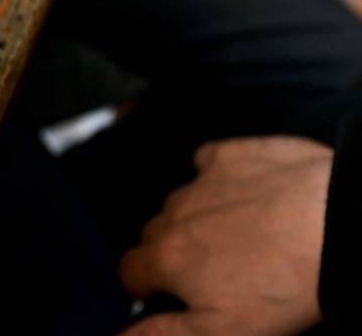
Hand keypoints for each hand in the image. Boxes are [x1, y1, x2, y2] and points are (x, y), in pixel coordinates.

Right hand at [119, 137, 331, 334]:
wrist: (340, 223)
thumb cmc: (285, 285)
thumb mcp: (223, 331)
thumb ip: (162, 335)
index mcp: (165, 256)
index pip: (130, 271)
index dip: (147, 286)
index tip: (173, 295)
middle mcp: (173, 213)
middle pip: (155, 235)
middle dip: (174, 251)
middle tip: (218, 271)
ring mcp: (202, 181)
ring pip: (183, 202)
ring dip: (198, 218)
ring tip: (244, 237)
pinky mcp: (232, 154)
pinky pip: (208, 163)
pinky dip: (218, 178)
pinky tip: (250, 195)